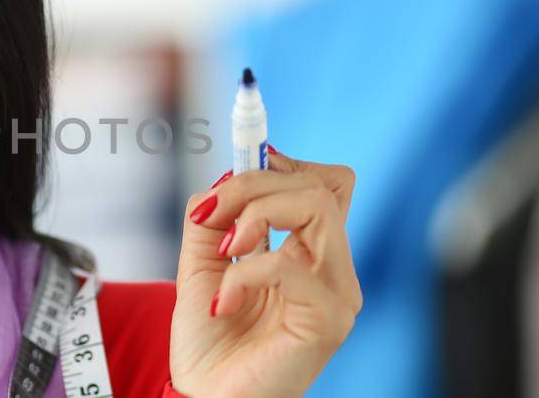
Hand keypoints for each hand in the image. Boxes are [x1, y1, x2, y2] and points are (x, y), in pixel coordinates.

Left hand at [169, 149, 361, 396]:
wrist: (202, 397)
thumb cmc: (209, 342)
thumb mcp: (201, 264)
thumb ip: (212, 218)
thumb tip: (224, 176)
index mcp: (312, 254)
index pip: (327, 184)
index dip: (284, 165)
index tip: (231, 182)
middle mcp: (334, 271)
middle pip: (321, 185)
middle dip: (255, 185)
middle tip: (212, 217)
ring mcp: (337, 295)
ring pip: (317, 207)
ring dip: (255, 215)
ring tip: (223, 254)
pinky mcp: (328, 322)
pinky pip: (289, 265)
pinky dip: (244, 273)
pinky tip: (222, 302)